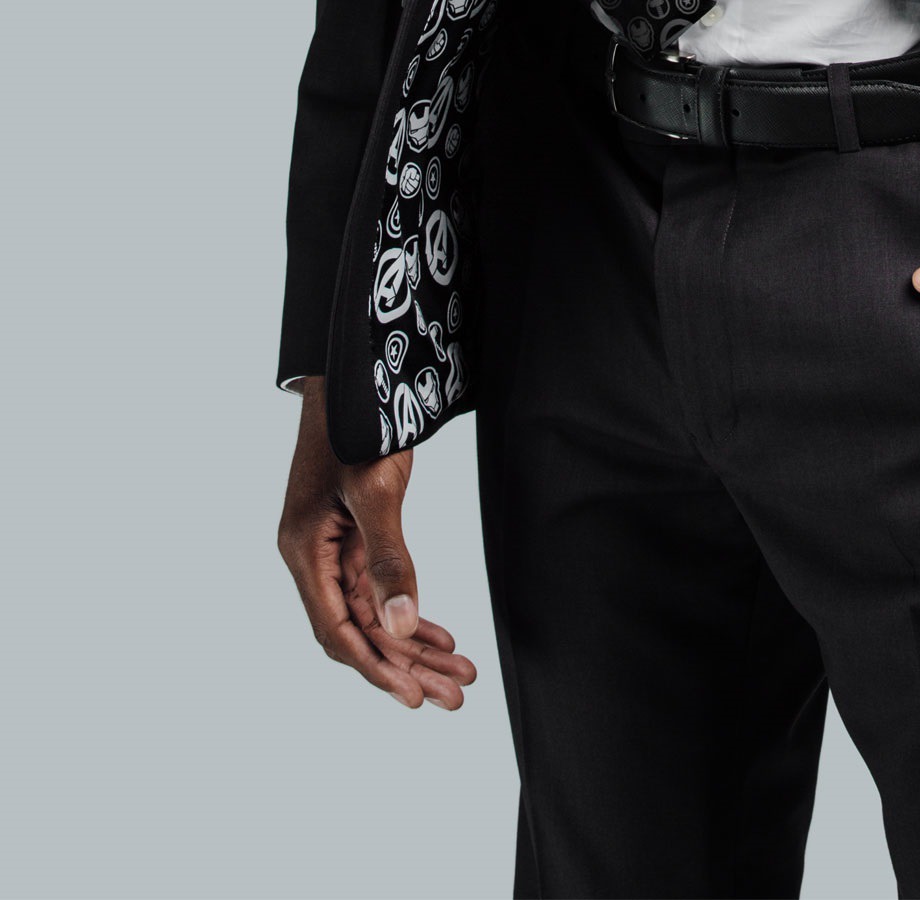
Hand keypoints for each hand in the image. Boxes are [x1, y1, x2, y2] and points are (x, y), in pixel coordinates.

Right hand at [277, 377, 476, 709]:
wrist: (351, 376)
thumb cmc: (357, 425)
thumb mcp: (376, 491)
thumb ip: (389, 559)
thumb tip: (400, 625)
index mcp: (304, 552)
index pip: (339, 632)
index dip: (377, 668)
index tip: (416, 698)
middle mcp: (313, 557)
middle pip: (360, 631)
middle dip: (407, 666)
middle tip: (455, 697)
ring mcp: (332, 548)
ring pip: (374, 615)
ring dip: (414, 645)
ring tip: (459, 675)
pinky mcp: (353, 536)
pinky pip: (379, 590)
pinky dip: (410, 613)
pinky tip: (440, 637)